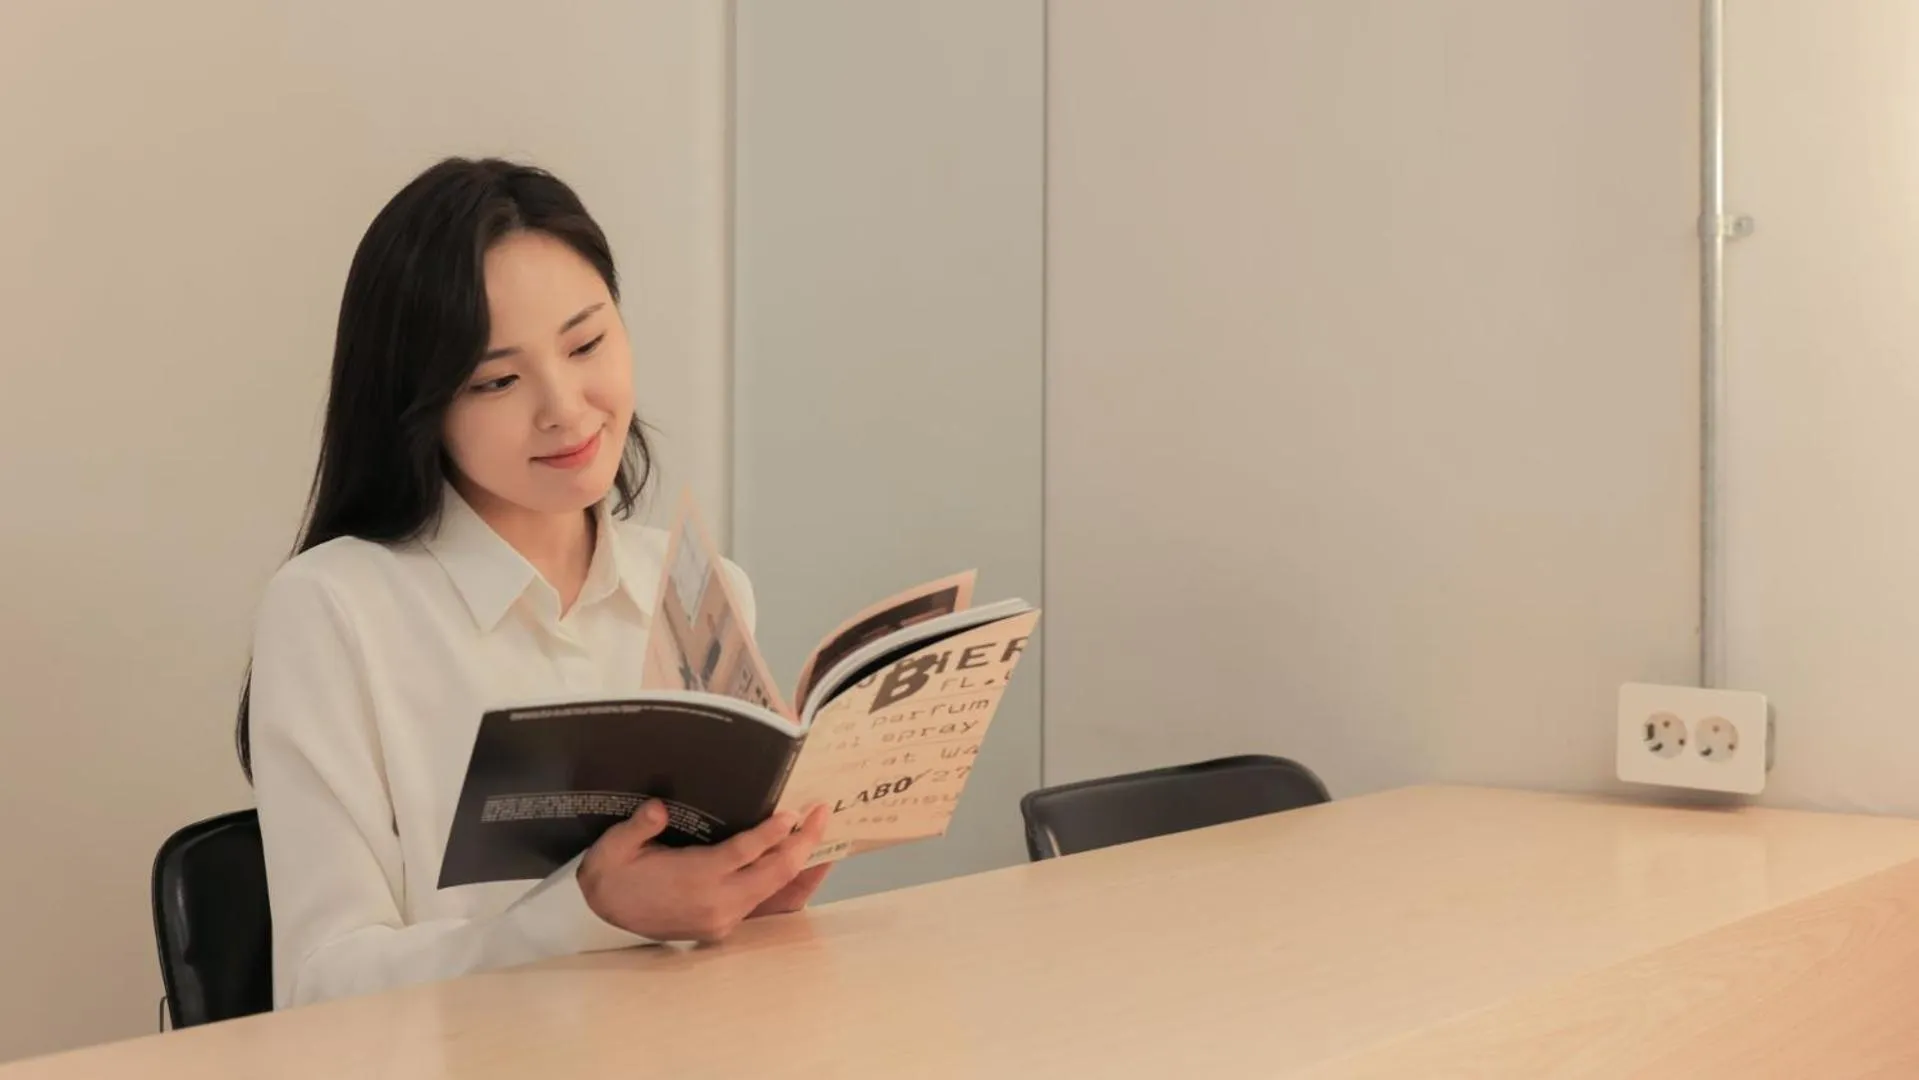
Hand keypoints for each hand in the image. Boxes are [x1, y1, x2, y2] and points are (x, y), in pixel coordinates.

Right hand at [577, 801, 829, 942]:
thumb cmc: (612, 873)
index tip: (795, 813)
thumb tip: (659, 808)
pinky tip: (799, 863)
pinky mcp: (723, 927)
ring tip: (820, 834)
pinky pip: (764, 903)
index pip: (745, 852)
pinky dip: (784, 882)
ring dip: (800, 863)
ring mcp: (722, 919)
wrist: (600, 917)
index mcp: (694, 878)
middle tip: (824, 813)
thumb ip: (640, 827)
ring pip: (774, 890)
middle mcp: (716, 902)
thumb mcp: (615, 846)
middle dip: (804, 843)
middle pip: (774, 873)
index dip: (773, 832)